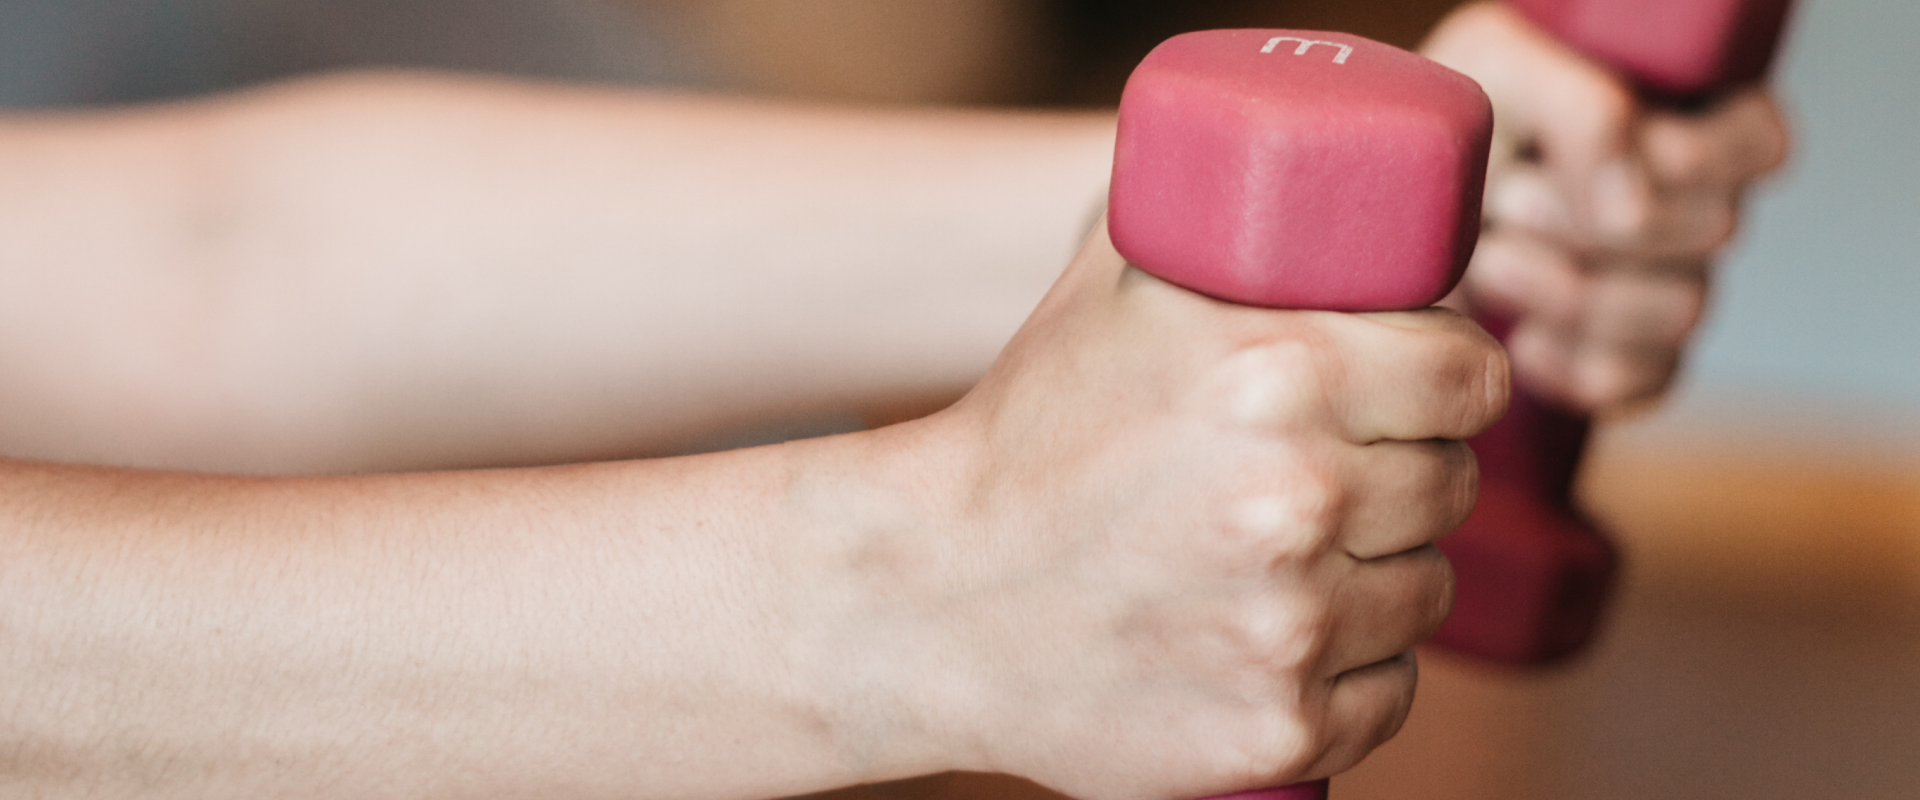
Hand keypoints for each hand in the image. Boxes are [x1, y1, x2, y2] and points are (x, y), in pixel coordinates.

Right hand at [865, 223, 1506, 798]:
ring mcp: (1290, 626)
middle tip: (1325, 477)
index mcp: (1280, 373)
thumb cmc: (1025, 436)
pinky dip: (1349, 671)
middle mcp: (1299, 498)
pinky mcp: (1276, 727)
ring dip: (1376, 573)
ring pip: (1424, 591)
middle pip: (1452, 483)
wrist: (926, 597)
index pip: (1471, 376)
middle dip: (1402, 474)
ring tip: (1285, 558)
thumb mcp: (1113, 291)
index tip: (1413, 396)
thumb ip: (1225, 226)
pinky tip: (1274, 636)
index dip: (1446, 382)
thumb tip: (1323, 190)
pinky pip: (1388, 692)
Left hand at [1422, 2, 1789, 412]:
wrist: (1383, 220)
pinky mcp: (1628, 360)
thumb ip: (1581, 111)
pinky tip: (1516, 335)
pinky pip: (1638, 382)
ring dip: (1564, 288)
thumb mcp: (1498, 70)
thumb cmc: (1450, 128)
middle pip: (1713, 230)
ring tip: (1489, 259)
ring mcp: (1667, 288)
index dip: (1686, 157)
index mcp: (1687, 118)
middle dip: (1588, 220)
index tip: (1587, 153)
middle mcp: (1694, 206)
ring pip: (1680, 311)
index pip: (1759, 146)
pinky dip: (1566, 364)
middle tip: (1505, 202)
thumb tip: (1635, 206)